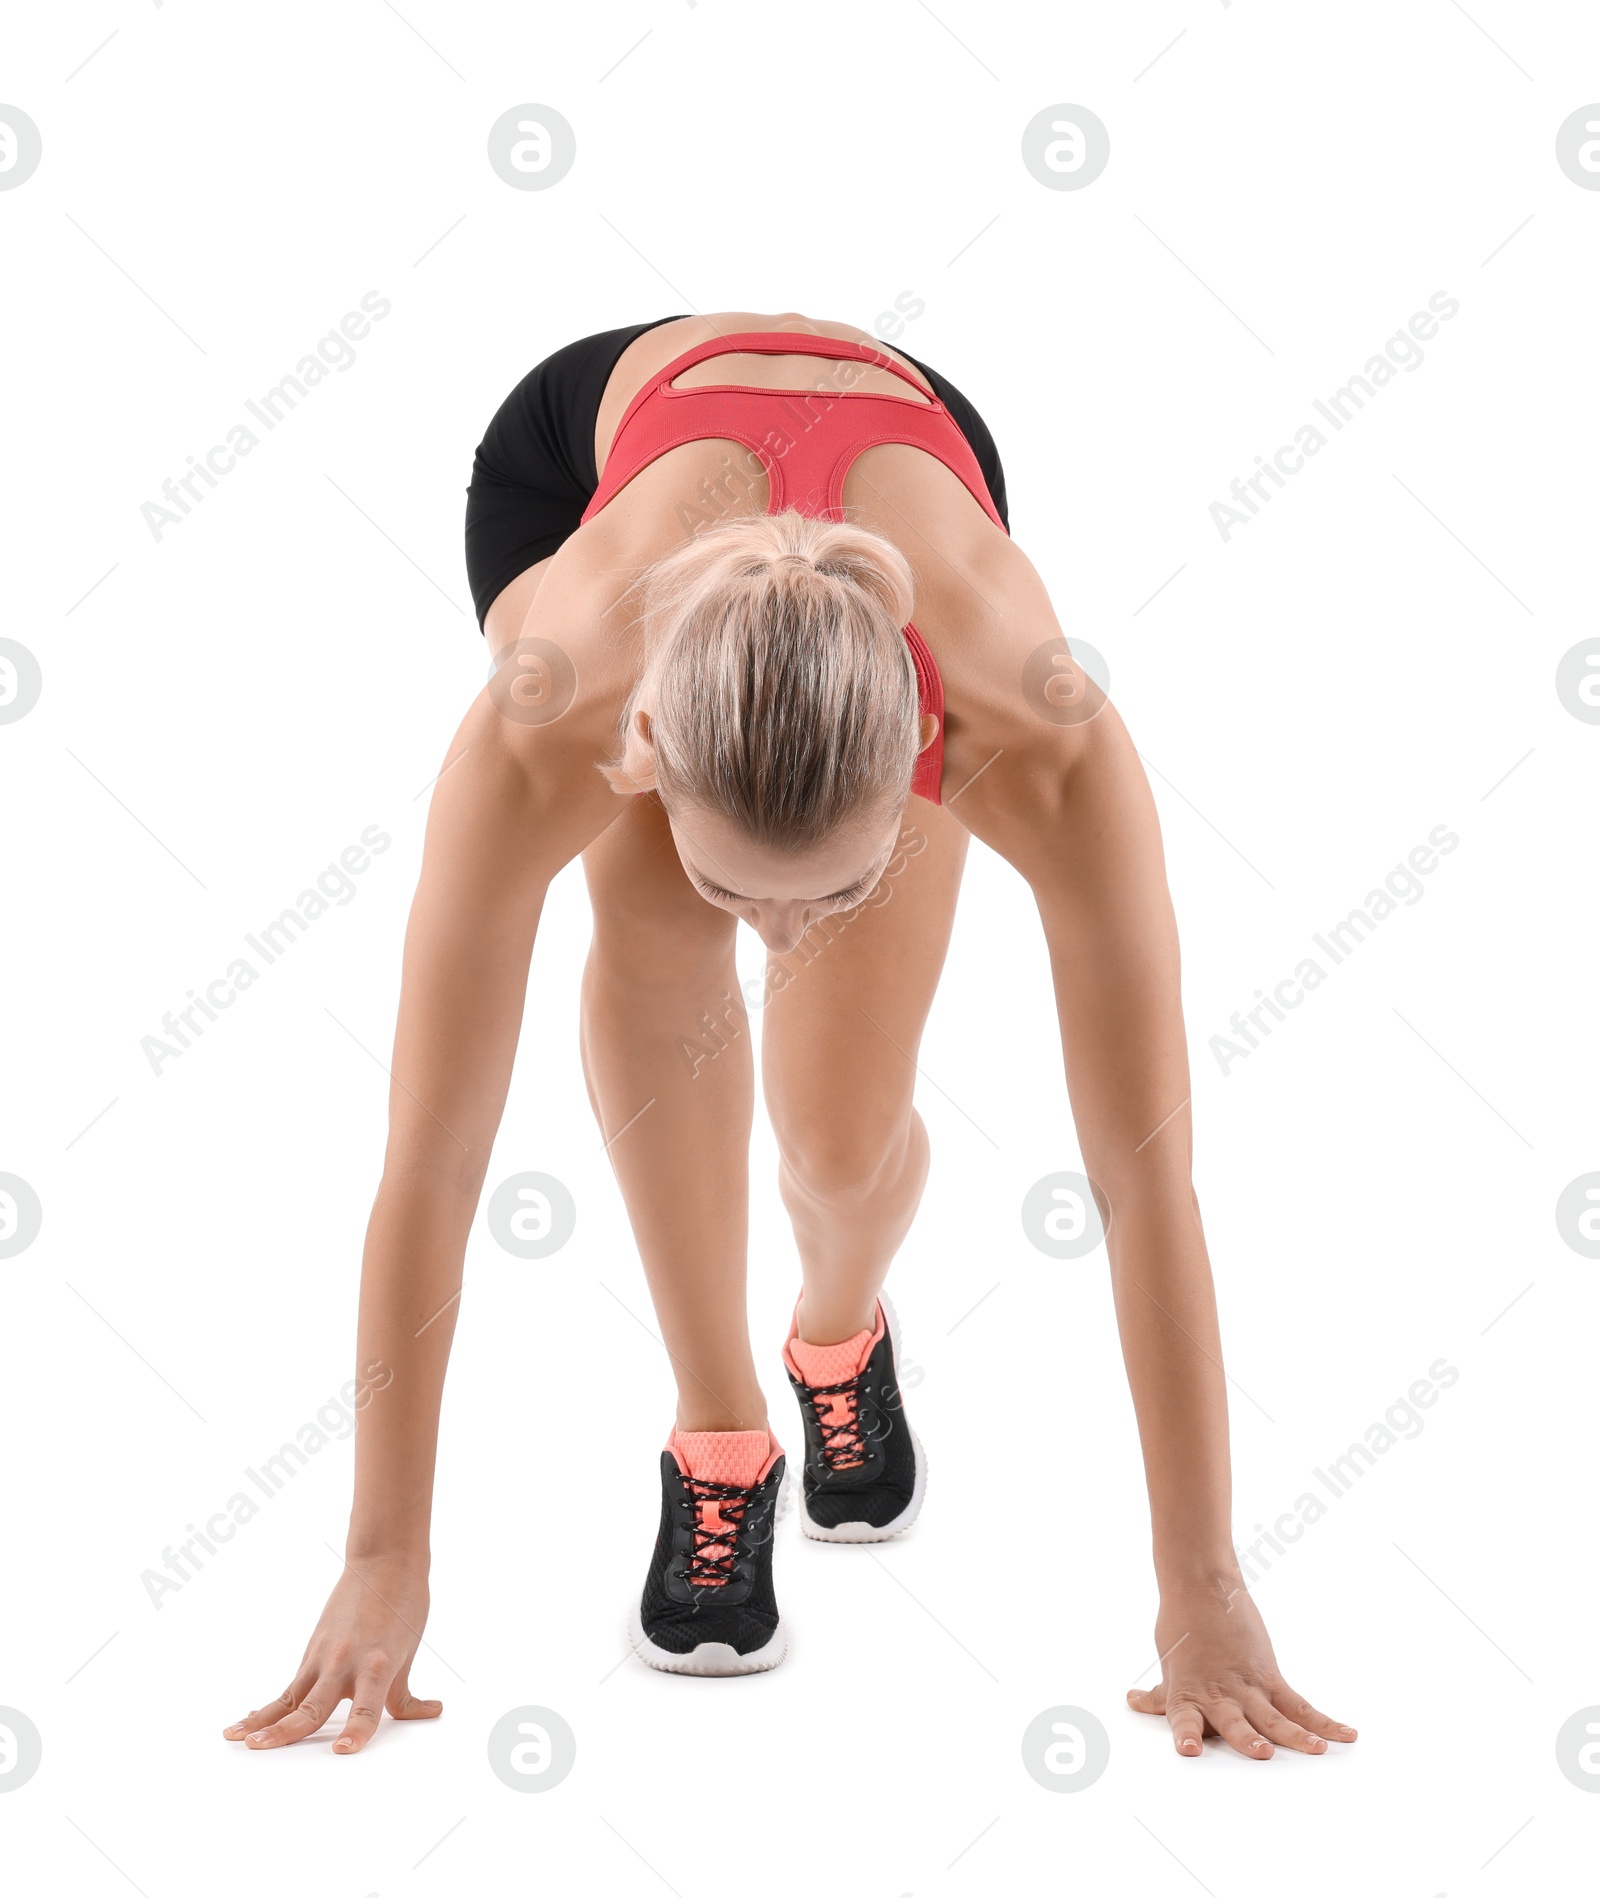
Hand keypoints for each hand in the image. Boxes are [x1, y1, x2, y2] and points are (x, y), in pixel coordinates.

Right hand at [222, 1551, 440, 1755]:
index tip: (343, 1751)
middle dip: (288, 1730)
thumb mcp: (408, 1652)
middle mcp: (346, 1663)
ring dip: (264, 1720)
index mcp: (377, 1665)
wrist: (384, 1562)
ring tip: (239, 1739)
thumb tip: (430, 1710)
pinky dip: (268, 1707)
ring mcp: (324, 1658)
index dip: (357, 1732)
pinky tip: (246, 1723)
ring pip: (290, 1697)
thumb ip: (405, 1693)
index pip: (367, 1708)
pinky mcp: (311, 1652)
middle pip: (314, 1706)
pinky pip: (289, 1687)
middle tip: (261, 1747)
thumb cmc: (403, 1605)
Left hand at [1127, 1576, 1355, 1759]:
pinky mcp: (1269, 1675)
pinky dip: (1324, 1722)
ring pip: (1274, 1717)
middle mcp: (1218, 1694)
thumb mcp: (1170, 1665)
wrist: (1200, 1585)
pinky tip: (1347, 1735)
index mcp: (1187, 1695)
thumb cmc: (1181, 1628)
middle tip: (1262, 1753)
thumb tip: (1134, 1701)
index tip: (1188, 1751)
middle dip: (1248, 1739)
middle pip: (1235, 1723)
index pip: (1185, 1721)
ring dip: (1294, 1735)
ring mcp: (1247, 1685)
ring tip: (1314, 1749)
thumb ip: (1161, 1695)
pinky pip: (1299, 1704)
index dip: (1186, 1735)